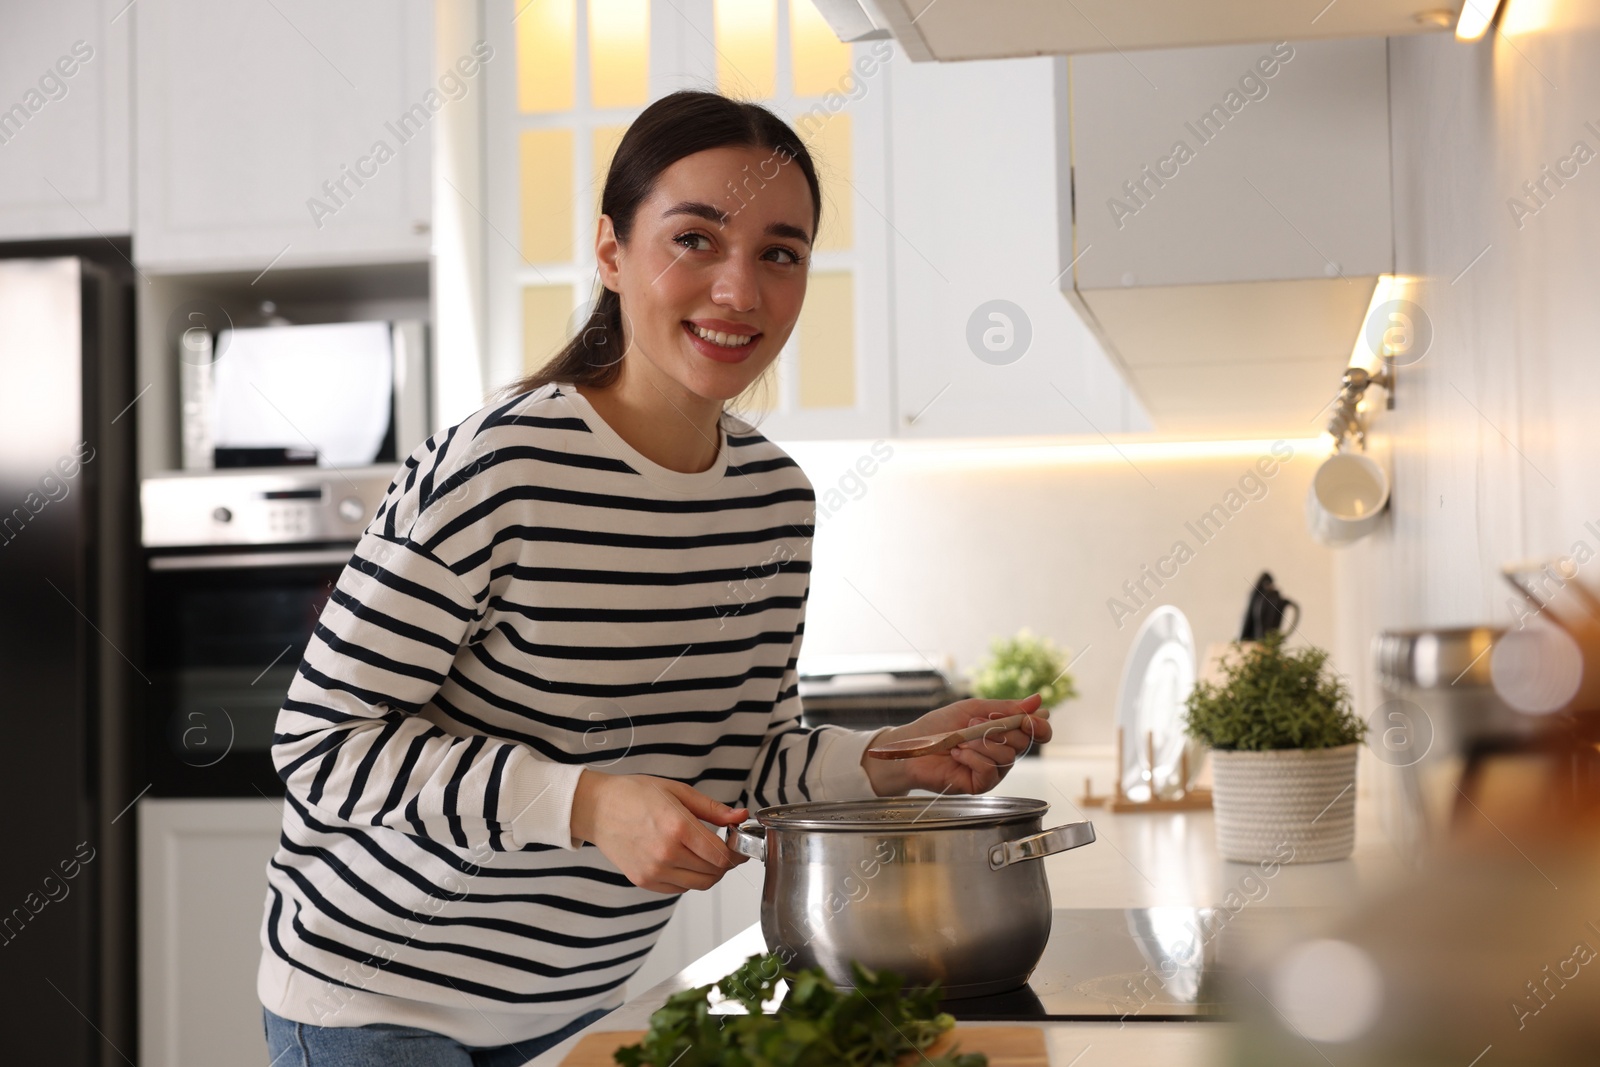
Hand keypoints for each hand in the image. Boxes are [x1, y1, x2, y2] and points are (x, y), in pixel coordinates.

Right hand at [570, 772, 749, 893]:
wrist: (596, 809)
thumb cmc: (633, 795)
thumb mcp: (677, 791)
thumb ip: (712, 809)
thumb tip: (740, 816)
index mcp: (677, 828)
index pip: (721, 855)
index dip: (736, 852)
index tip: (738, 846)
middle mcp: (666, 854)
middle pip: (713, 873)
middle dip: (725, 862)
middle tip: (723, 848)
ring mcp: (654, 871)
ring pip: (699, 884)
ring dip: (709, 872)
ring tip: (703, 854)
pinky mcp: (644, 881)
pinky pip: (679, 889)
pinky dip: (688, 878)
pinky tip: (683, 860)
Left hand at [862, 693, 1051, 796]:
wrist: (912, 746)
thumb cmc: (939, 726)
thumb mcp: (973, 709)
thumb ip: (1005, 707)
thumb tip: (1038, 700)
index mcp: (1005, 733)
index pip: (1037, 733)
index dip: (1038, 726)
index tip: (1028, 719)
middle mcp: (1003, 753)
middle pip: (1024, 742)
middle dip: (998, 728)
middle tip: (973, 724)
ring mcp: (993, 771)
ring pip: (1006, 756)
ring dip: (980, 743)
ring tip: (959, 740)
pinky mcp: (980, 785)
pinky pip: (989, 771)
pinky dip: (972, 758)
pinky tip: (957, 754)